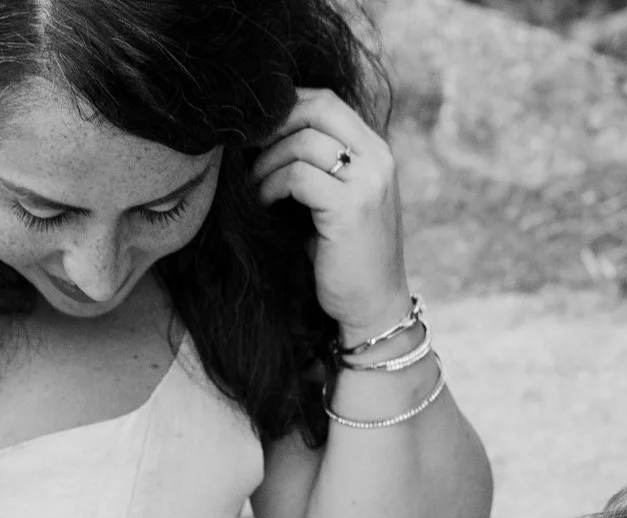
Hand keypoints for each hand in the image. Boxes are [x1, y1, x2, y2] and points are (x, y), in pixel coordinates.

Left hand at [253, 88, 409, 345]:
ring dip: (267, 163)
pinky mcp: (350, 208)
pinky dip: (271, 187)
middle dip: (274, 127)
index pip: (326, 100)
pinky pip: (297, 176)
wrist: (372, 307)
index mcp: (376, 151)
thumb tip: (262, 133)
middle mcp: (378, 159)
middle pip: (316, 109)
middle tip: (249, 152)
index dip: (286, 106)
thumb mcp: (336, 199)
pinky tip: (265, 204)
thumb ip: (318, 164)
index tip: (257, 132)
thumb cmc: (344, 256)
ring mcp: (368, 182)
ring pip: (302, 142)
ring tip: (254, 187)